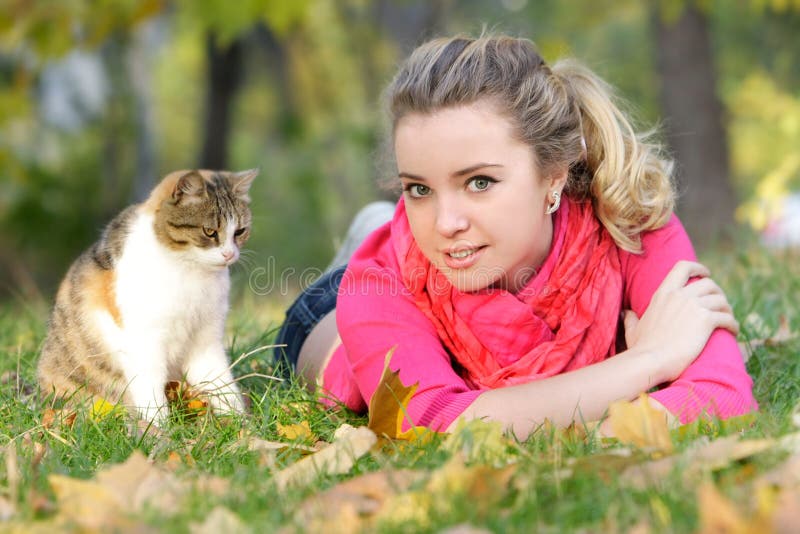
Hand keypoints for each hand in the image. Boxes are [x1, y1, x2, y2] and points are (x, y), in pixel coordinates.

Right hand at [623, 261, 738, 383]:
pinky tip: (732, 331)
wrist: (650, 361)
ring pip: (721, 300)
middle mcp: (679, 295)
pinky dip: (732, 323)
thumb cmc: (641, 349)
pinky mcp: (706, 321)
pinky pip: (727, 317)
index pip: (683, 267)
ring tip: (728, 319)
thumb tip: (627, 313)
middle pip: (709, 283)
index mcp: (663, 294)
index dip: (698, 268)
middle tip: (720, 305)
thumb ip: (631, 318)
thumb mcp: (633, 329)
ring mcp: (694, 306)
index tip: (706, 273)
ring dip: (727, 309)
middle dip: (718, 292)